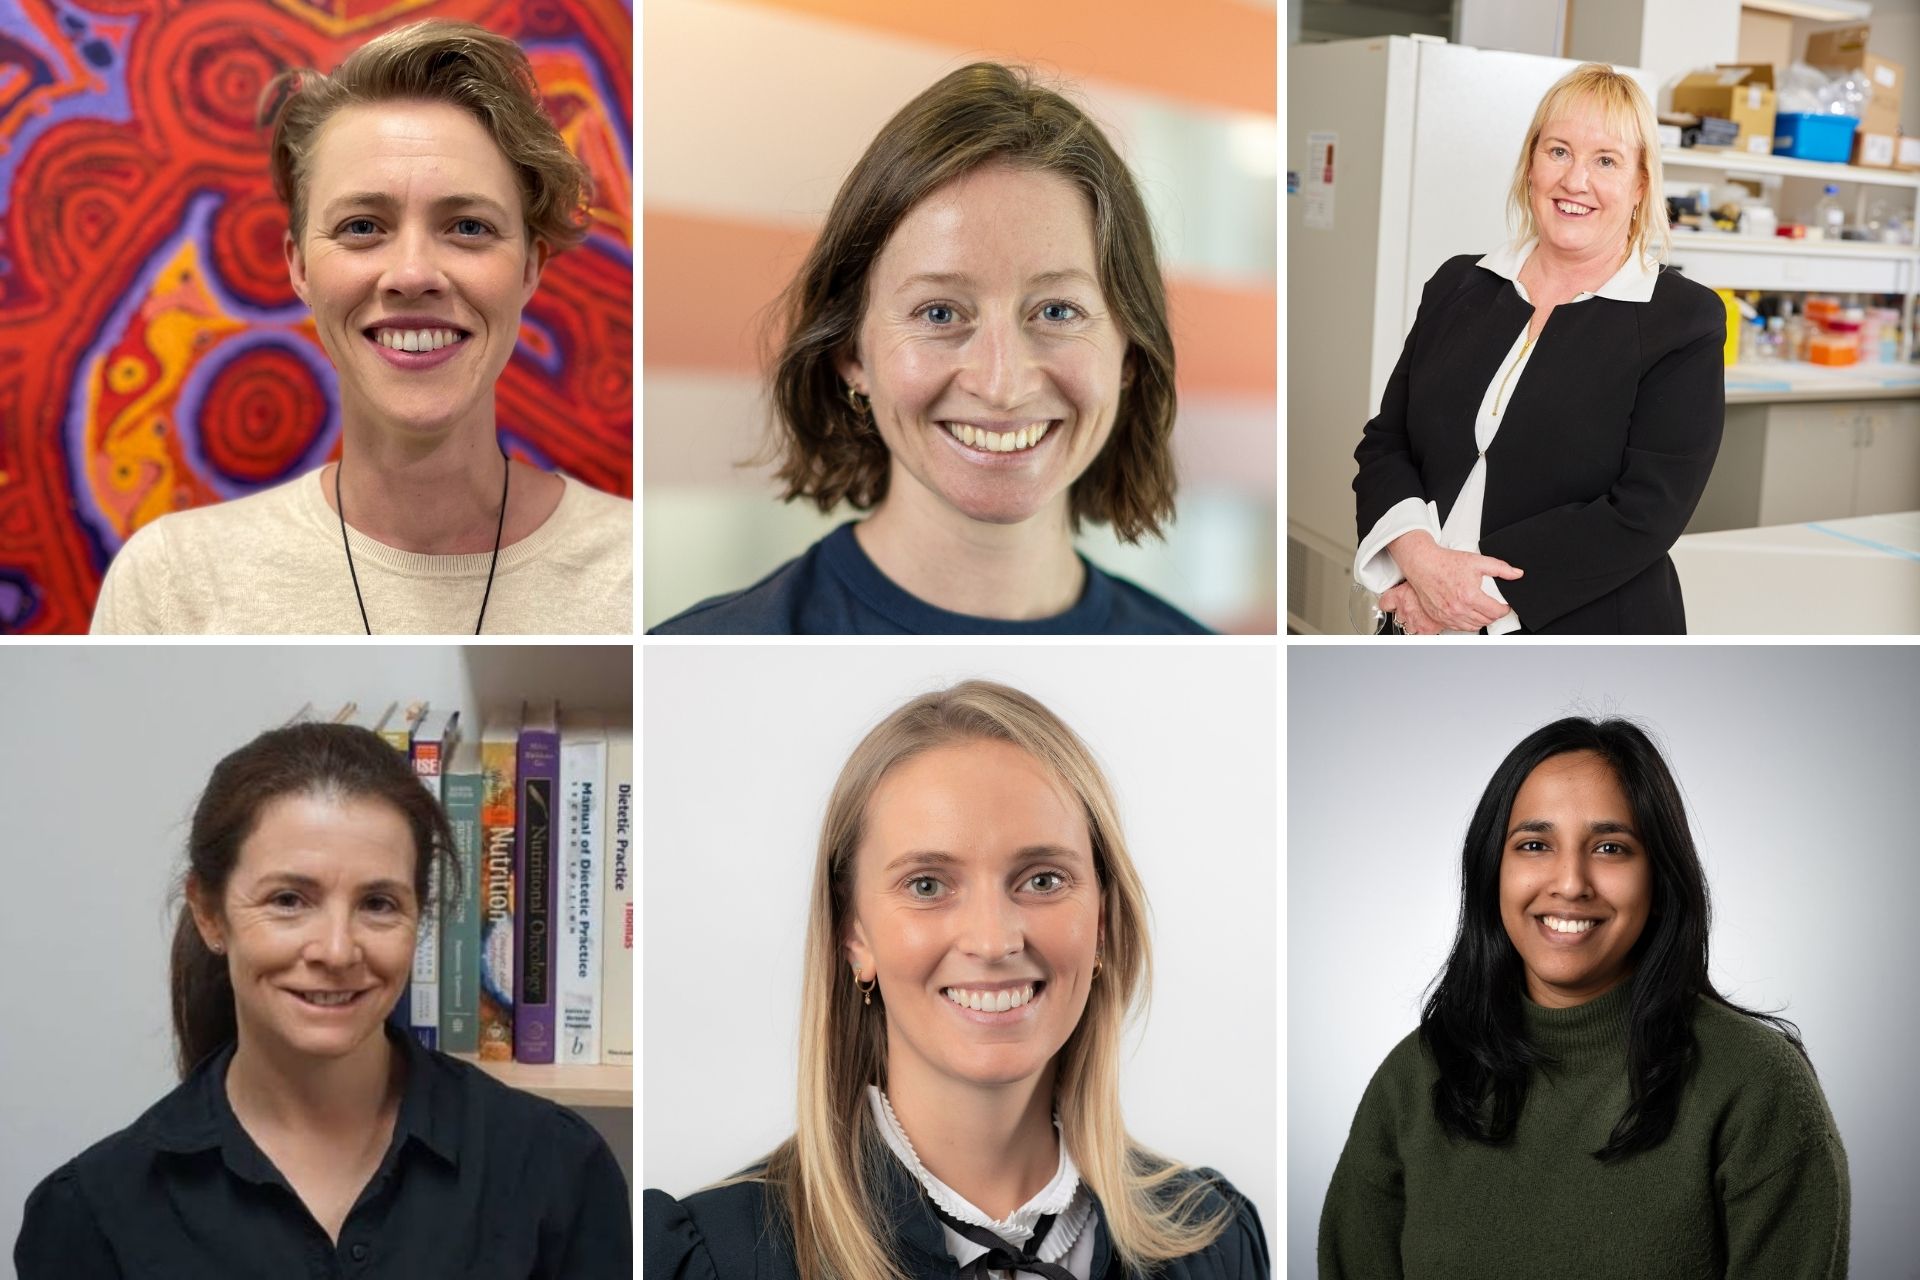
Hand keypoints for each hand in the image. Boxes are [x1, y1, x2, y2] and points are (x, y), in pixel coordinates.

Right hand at [1387, 531, 1521, 631]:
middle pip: (1486, 620)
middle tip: (1495, 607)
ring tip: (1483, 611)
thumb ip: (1500, 568)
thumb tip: (1517, 574)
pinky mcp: (1439, 617)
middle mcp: (1458, 609)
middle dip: (1494, 614)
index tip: (1505, 606)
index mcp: (1470, 596)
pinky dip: (1467, 622)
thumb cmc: (1446, 563)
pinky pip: (1458, 627)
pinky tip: (1469, 614)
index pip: (1496, 612)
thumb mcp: (1477, 561)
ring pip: (1473, 626)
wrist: (1423, 564)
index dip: (1505, 609)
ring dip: (1482, 620)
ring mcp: (1448, 615)